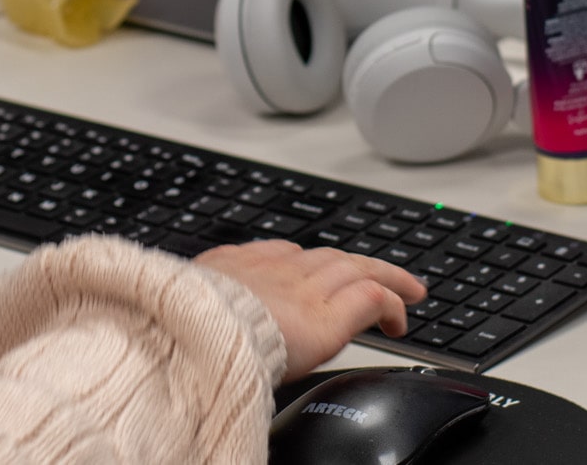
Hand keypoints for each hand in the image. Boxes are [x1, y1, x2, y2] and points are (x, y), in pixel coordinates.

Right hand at [195, 240, 426, 379]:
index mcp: (236, 268)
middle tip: (381, 273)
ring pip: (357, 269)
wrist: (192, 332)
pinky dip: (390, 304)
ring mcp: (304, 287)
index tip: (315, 275)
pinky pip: (372, 298)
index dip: (307, 264)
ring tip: (409, 291)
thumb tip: (184, 333)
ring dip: (385, 277)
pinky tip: (400, 320)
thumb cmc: (177, 328)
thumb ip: (196, 308)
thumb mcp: (179, 306)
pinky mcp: (328, 314)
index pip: (283, 255)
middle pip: (328, 257)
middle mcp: (275, 269)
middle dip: (356, 264)